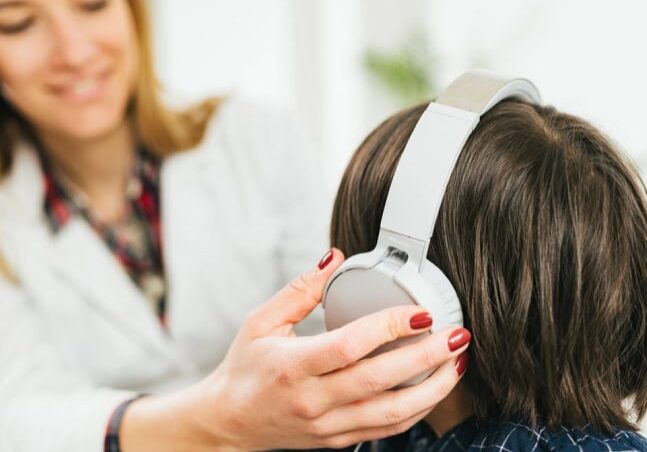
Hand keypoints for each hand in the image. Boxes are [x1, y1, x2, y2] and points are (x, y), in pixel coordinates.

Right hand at [120, 249, 469, 450]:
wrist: (229, 422)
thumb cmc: (244, 369)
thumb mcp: (261, 322)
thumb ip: (299, 291)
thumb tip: (333, 259)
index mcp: (293, 366)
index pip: (350, 346)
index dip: (390, 327)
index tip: (421, 310)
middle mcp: (313, 399)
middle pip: (380, 380)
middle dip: (427, 356)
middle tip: (457, 334)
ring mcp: (328, 424)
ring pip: (391, 413)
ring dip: (432, 388)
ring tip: (457, 362)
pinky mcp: (337, 439)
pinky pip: (385, 430)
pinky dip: (416, 411)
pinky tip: (434, 390)